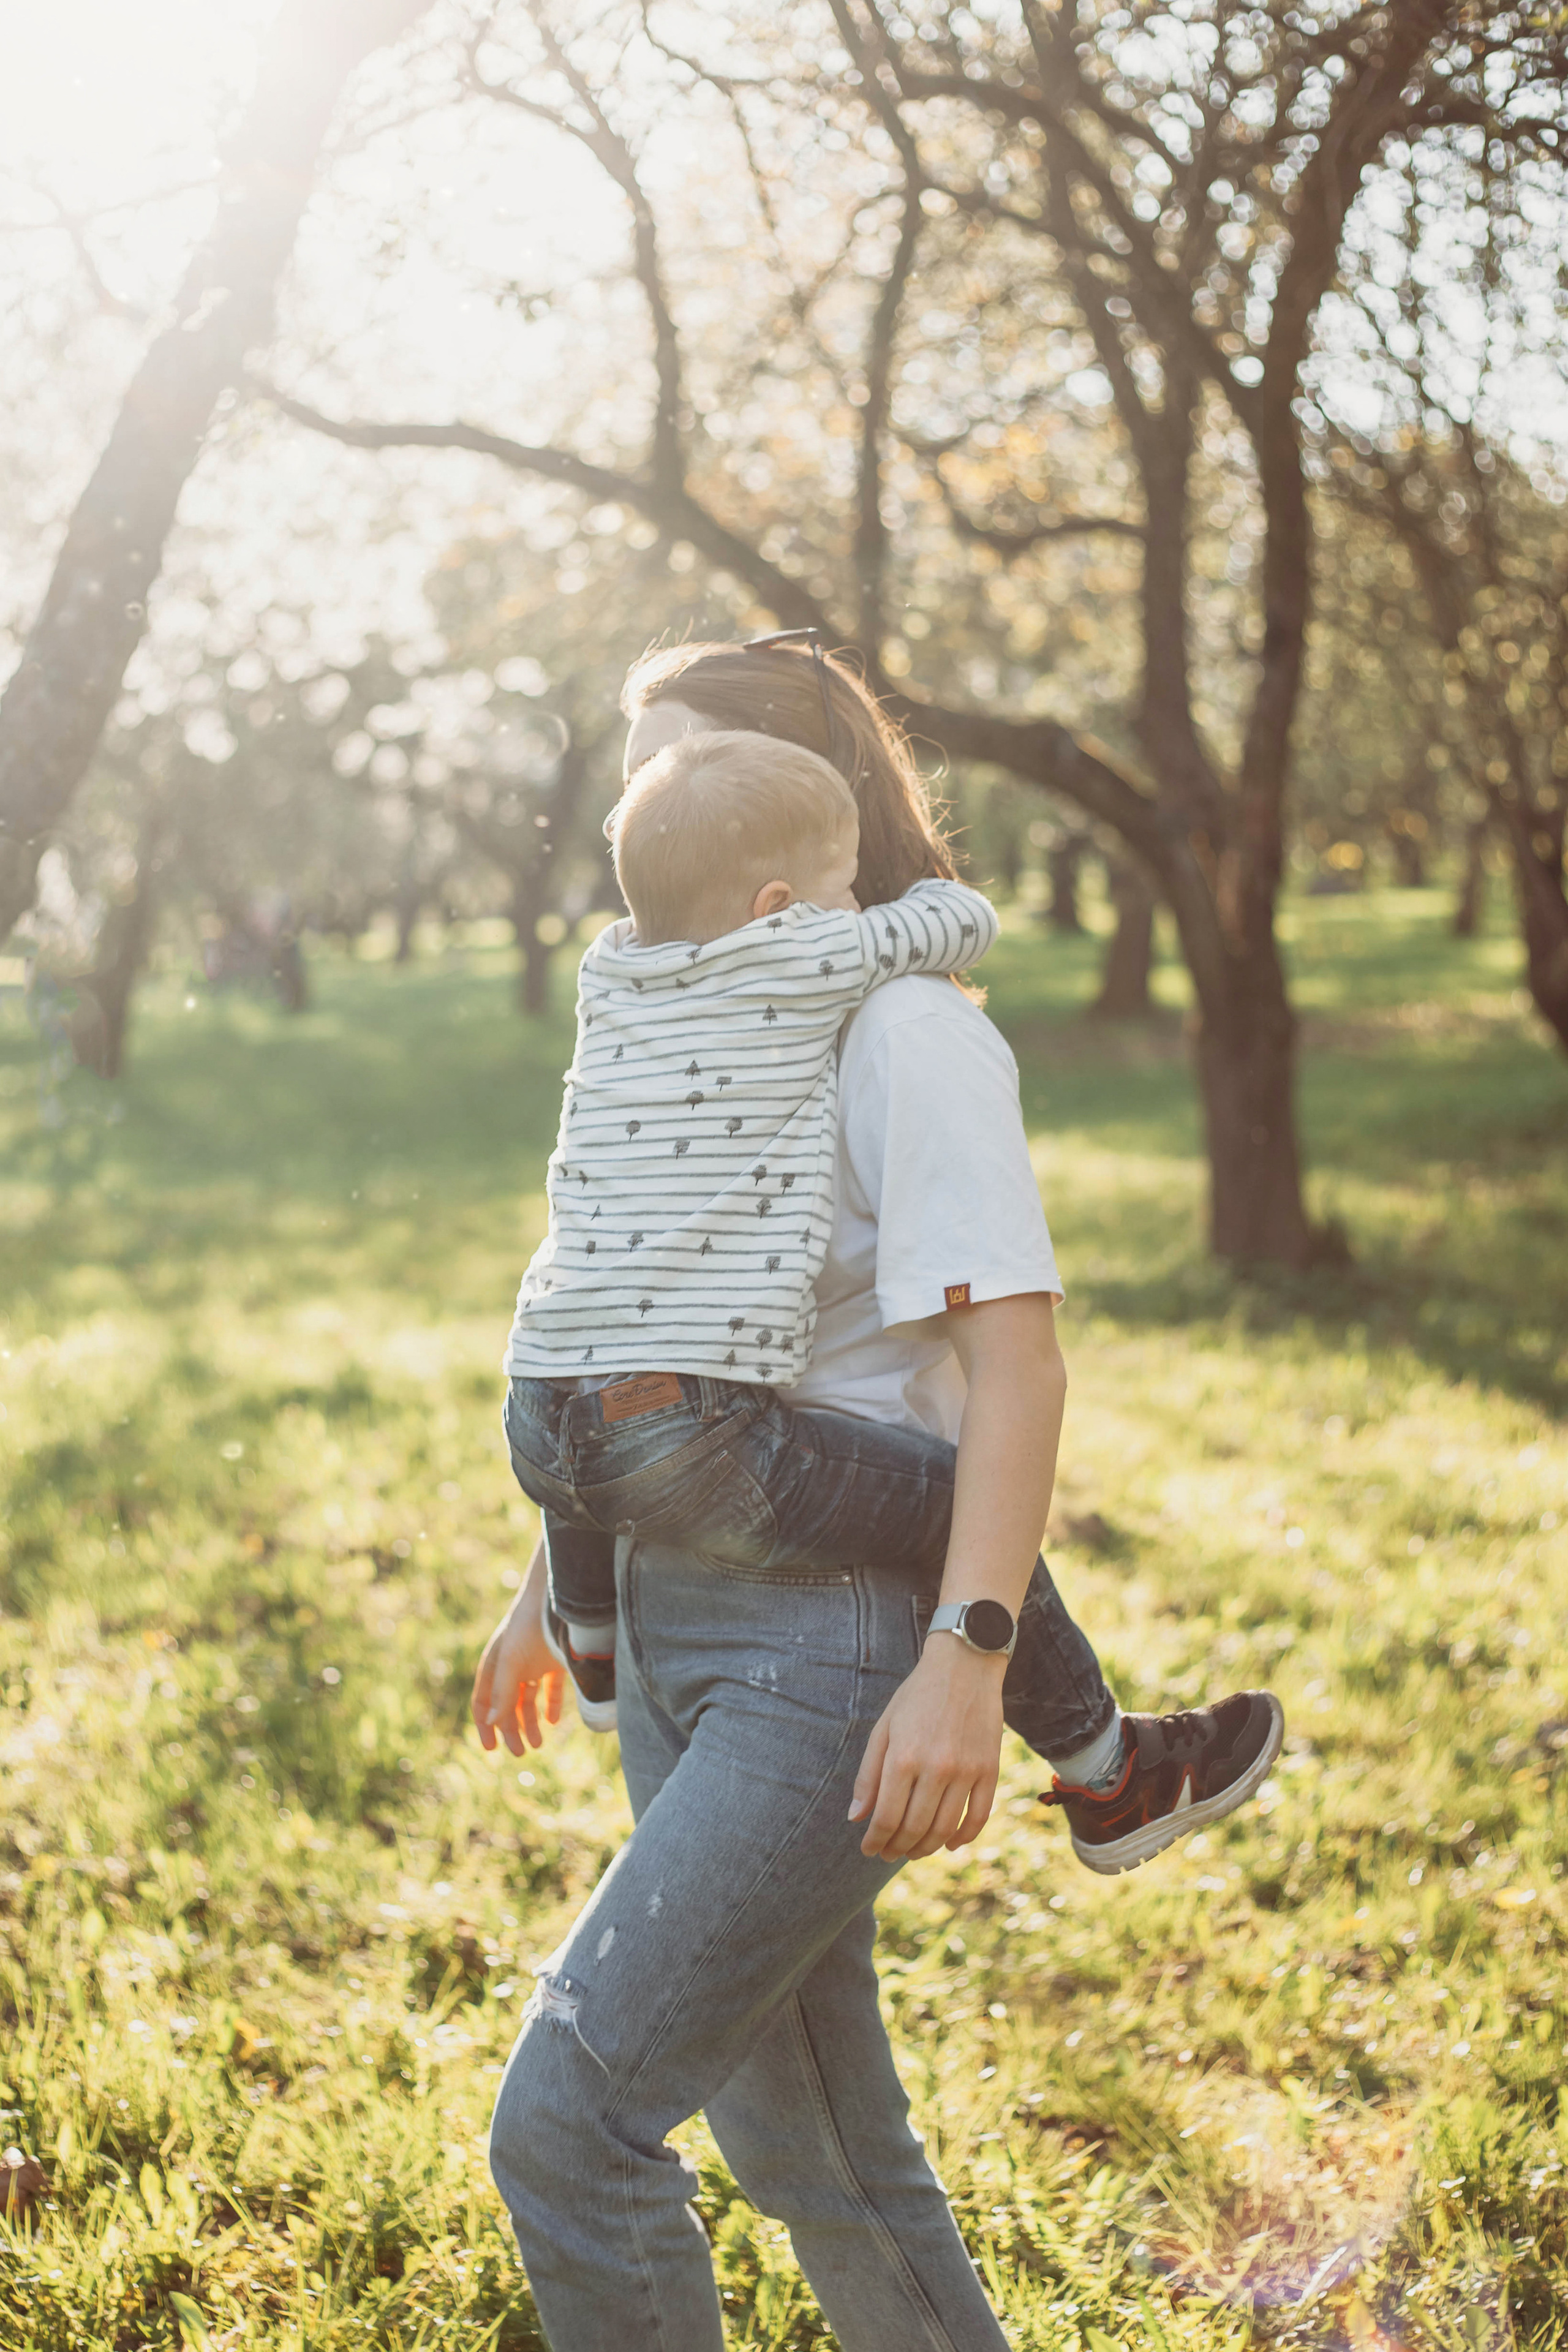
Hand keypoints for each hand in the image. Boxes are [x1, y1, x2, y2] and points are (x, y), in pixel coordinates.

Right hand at [471, 1543, 563, 1756]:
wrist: (559, 1598)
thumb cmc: (529, 1626)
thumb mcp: (512, 1661)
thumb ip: (502, 1691)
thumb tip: (492, 1722)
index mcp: (494, 1664)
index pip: (484, 1701)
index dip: (485, 1725)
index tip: (491, 1748)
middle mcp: (512, 1664)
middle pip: (507, 1704)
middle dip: (511, 1729)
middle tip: (520, 1753)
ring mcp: (534, 1662)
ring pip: (528, 1699)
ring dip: (530, 1722)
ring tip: (538, 1744)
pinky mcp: (556, 1659)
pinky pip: (551, 1688)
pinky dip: (551, 1705)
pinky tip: (553, 1720)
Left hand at [848, 1636, 1005, 1859]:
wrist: (965, 1666)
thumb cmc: (917, 1696)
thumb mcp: (884, 1728)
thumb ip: (868, 1775)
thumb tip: (857, 1819)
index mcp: (903, 1757)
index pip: (887, 1818)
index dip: (875, 1840)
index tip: (868, 1849)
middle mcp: (936, 1768)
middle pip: (914, 1828)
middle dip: (897, 1848)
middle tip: (889, 1853)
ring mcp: (966, 1770)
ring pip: (945, 1829)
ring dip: (926, 1848)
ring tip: (913, 1851)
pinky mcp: (990, 1769)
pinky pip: (978, 1817)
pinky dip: (963, 1837)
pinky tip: (948, 1844)